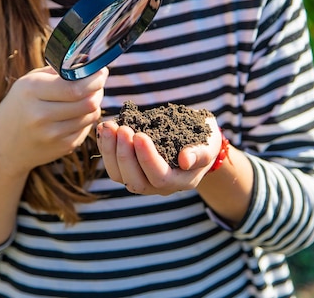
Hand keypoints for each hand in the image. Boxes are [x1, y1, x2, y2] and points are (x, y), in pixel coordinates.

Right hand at [0, 66, 107, 175]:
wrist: (3, 146)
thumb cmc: (19, 106)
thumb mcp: (29, 82)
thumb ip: (57, 72)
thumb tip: (88, 63)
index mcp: (32, 91)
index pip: (75, 87)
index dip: (95, 79)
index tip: (101, 71)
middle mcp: (41, 114)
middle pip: (88, 102)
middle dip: (98, 90)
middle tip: (98, 83)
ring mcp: (52, 134)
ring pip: (91, 115)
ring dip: (95, 104)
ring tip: (87, 96)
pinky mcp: (62, 147)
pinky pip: (87, 129)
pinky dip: (87, 119)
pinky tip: (78, 113)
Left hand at [96, 117, 221, 194]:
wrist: (196, 142)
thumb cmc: (205, 142)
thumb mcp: (209, 144)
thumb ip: (200, 153)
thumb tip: (185, 160)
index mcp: (179, 181)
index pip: (159, 176)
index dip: (147, 158)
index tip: (139, 134)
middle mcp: (158, 187)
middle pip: (135, 181)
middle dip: (124, 154)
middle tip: (121, 128)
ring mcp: (142, 179)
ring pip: (119, 176)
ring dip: (110, 151)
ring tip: (109, 126)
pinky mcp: (130, 170)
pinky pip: (113, 166)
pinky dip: (105, 147)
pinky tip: (103, 128)